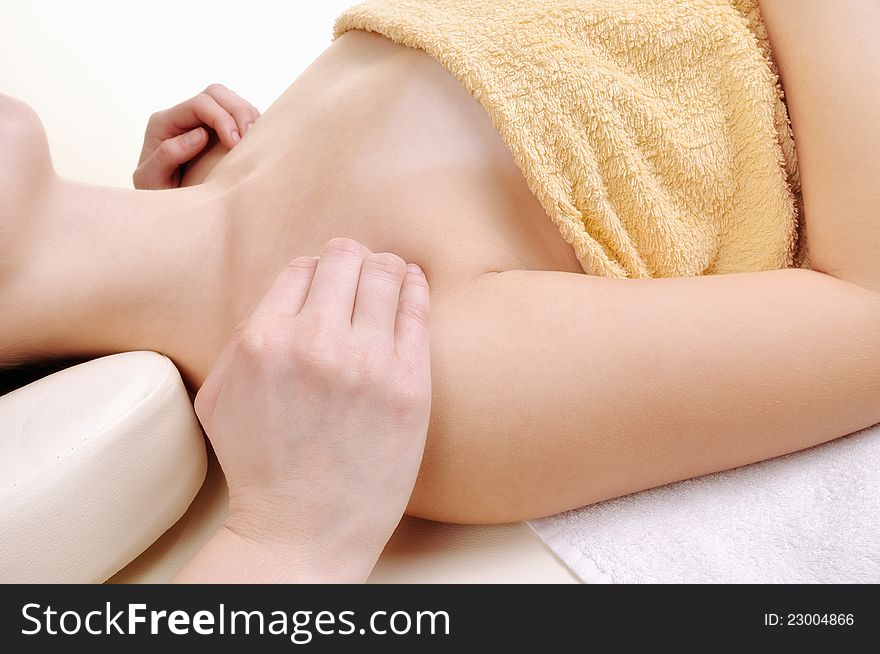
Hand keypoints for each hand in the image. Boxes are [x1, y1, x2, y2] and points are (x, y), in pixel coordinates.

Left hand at [133, 84, 259, 189]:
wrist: (160, 206)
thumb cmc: (155, 194)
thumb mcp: (151, 180)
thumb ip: (167, 156)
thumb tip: (199, 135)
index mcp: (164, 123)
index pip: (199, 104)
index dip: (222, 118)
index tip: (235, 144)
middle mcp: (182, 117)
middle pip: (215, 93)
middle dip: (238, 111)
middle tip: (249, 138)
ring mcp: (199, 122)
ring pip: (229, 100)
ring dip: (247, 116)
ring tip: (255, 140)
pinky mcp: (215, 131)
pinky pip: (236, 116)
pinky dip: (250, 124)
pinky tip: (254, 142)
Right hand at [192, 238, 431, 582]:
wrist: (303, 531)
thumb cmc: (261, 467)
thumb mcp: (220, 398)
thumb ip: (244, 337)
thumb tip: (284, 296)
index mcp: (263, 339)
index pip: (302, 267)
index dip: (318, 271)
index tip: (331, 282)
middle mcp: (314, 342)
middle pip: (345, 258)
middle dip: (354, 260)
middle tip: (364, 271)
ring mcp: (366, 362)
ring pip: (386, 274)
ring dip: (388, 268)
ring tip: (392, 275)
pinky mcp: (408, 384)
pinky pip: (418, 310)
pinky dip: (416, 287)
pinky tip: (414, 285)